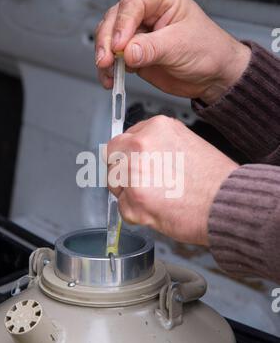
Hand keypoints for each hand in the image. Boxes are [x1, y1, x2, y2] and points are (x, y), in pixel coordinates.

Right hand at [96, 0, 250, 104]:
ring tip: (108, 72)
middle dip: (107, 41)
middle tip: (106, 60)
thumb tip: (128, 52)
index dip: (122, 24)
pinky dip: (110, 70)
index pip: (133, 4)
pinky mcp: (135, 54)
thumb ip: (152, 48)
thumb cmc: (208, 51)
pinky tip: (111, 78)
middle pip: (114, 19)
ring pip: (110, 39)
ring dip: (105, 57)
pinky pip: (115, 60)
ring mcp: (139, 35)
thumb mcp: (180, 46)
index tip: (118, 45)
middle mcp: (147, 14)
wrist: (213, 77)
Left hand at [107, 116, 237, 245]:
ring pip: (116, 184)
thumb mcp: (186, 143)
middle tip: (146, 186)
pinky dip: (138, 215)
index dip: (128, 156)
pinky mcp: (135, 199)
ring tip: (159, 199)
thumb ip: (157, 145)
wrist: (229, 203)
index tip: (134, 165)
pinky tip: (160, 211)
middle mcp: (141, 144)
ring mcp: (135, 172)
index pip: (123, 139)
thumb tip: (138, 155)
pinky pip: (124, 209)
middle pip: (112, 159)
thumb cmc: (215, 179)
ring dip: (131, 195)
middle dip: (123, 173)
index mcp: (156, 127)